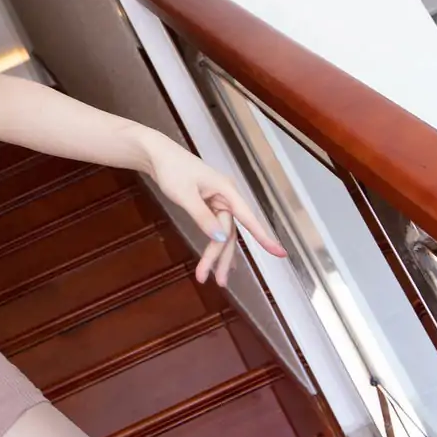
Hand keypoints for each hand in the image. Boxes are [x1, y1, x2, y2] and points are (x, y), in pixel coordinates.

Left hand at [150, 142, 286, 287]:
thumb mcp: (184, 195)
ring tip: (209, 278)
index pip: (249, 218)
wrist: (157, 154)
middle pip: (230, 232)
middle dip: (224, 256)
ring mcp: (217, 201)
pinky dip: (213, 244)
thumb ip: (202, 216)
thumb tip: (220, 237)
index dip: (264, 237)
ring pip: (222, 233)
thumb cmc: (171, 169)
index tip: (280, 253)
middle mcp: (226, 197)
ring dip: (216, 254)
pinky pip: (215, 228)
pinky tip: (216, 260)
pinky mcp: (208, 204)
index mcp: (226, 190)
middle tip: (219, 282)